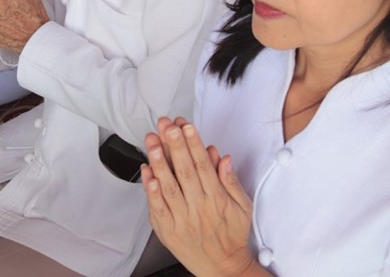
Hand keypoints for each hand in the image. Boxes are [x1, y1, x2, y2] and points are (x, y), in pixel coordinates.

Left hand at [141, 118, 254, 276]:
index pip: (203, 166)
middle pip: (184, 171)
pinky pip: (157, 207)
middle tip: (167, 126)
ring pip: (168, 186)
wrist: (222, 268)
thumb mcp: (242, 207)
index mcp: (216, 199)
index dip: (193, 144)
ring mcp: (181, 219)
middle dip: (174, 145)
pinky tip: (147, 172)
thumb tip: (223, 158)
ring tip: (152, 142)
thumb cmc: (231, 235)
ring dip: (159, 162)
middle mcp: (198, 208)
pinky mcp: (167, 230)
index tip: (186, 126)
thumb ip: (231, 181)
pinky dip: (151, 189)